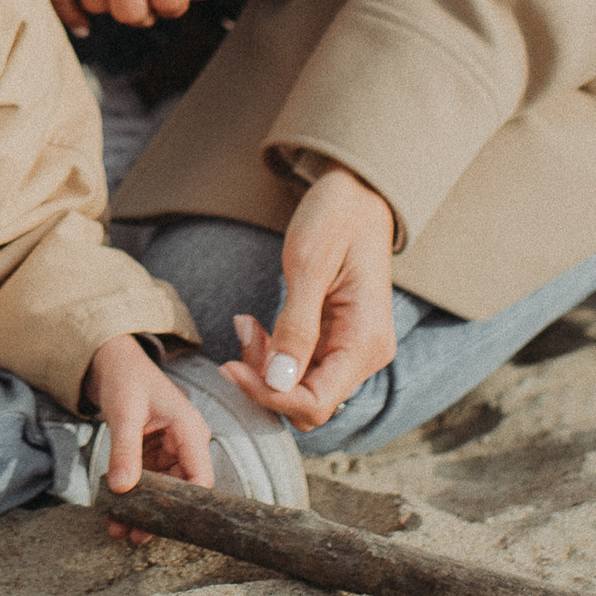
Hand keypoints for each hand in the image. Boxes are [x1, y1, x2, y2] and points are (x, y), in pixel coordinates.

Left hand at [83, 330, 213, 539]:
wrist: (111, 363)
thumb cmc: (126, 378)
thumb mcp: (124, 412)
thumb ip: (124, 450)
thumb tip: (121, 489)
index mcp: (190, 430)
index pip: (201, 477)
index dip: (188, 505)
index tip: (164, 525)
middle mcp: (185, 444)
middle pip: (181, 490)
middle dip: (159, 513)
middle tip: (133, 535)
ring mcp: (169, 452)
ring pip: (162, 491)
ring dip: (142, 510)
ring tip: (118, 529)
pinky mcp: (153, 456)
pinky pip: (146, 483)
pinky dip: (132, 497)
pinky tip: (113, 513)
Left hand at [223, 167, 397, 431]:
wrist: (357, 192)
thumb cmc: (335, 218)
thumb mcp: (308, 266)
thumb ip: (296, 327)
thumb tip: (279, 381)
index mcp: (365, 341)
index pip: (316, 403)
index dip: (270, 396)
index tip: (231, 367)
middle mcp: (365, 354)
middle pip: (307, 402)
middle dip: (265, 381)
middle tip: (241, 334)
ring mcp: (352, 349)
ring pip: (300, 388)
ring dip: (266, 368)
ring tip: (246, 325)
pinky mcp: (337, 341)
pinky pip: (302, 367)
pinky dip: (275, 355)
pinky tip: (258, 327)